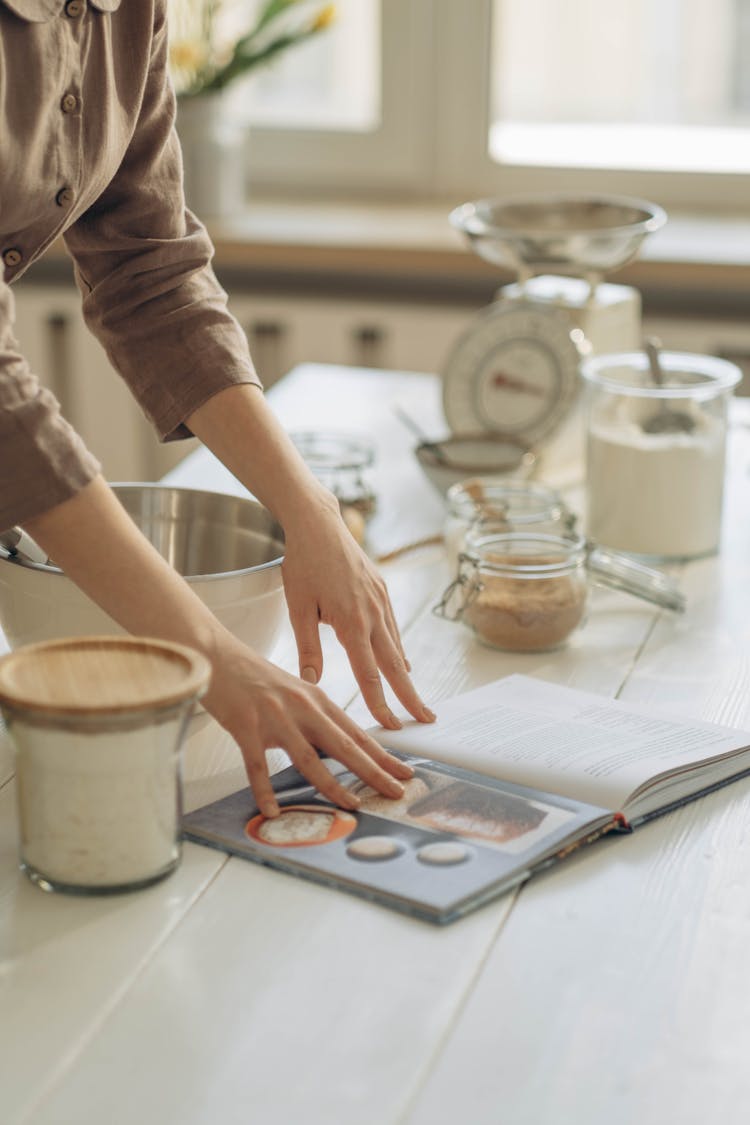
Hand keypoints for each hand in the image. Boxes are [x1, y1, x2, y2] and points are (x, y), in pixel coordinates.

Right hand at [203, 635, 414, 816]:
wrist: (217, 655)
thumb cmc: (256, 678)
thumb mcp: (295, 693)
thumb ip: (316, 718)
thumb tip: (338, 749)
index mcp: (317, 700)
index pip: (357, 733)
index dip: (383, 755)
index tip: (405, 773)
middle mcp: (302, 708)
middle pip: (344, 745)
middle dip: (373, 771)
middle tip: (397, 792)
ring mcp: (274, 718)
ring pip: (308, 758)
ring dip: (332, 784)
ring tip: (352, 805)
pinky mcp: (246, 727)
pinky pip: (257, 765)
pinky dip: (264, 790)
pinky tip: (271, 811)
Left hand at [281, 493, 435, 730]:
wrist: (318, 524)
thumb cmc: (302, 564)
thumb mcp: (298, 609)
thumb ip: (308, 649)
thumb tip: (311, 684)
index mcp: (351, 621)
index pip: (369, 672)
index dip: (379, 703)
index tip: (389, 726)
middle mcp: (372, 613)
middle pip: (395, 665)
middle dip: (410, 696)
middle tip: (426, 721)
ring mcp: (381, 600)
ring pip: (396, 646)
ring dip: (406, 676)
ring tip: (416, 701)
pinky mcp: (382, 590)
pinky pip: (393, 628)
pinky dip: (399, 649)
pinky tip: (402, 664)